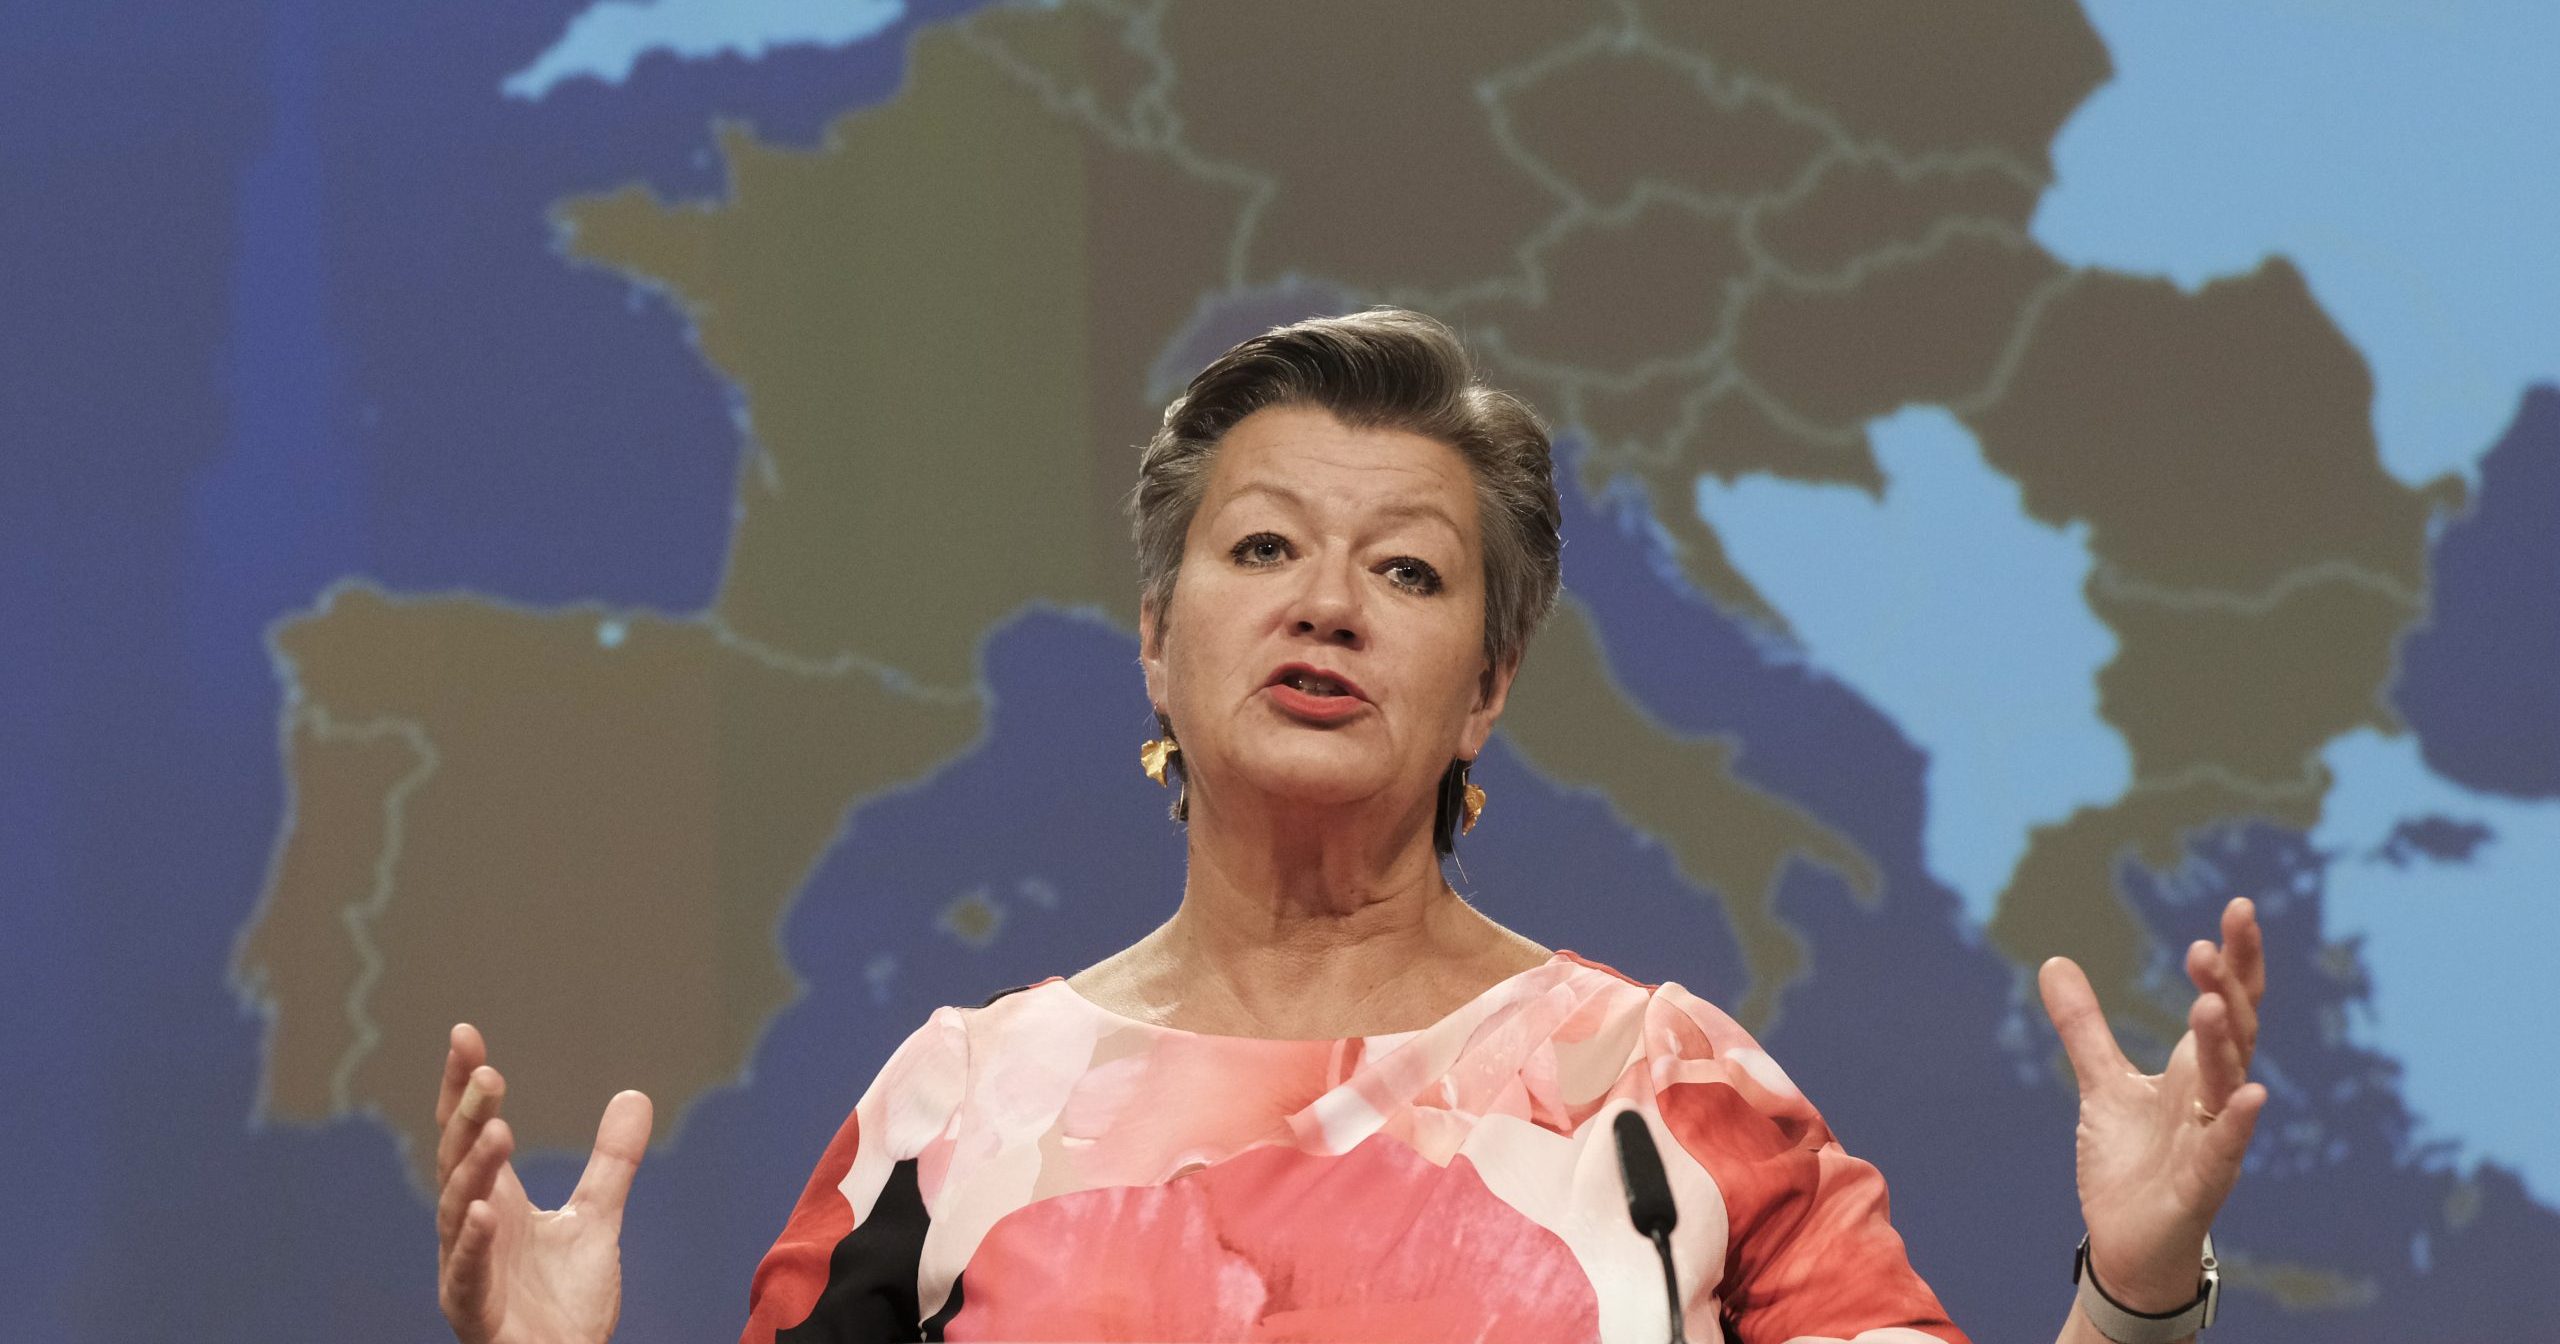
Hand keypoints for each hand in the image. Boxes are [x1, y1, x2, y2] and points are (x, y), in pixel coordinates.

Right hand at [435, 1023, 652, 1343]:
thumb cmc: (563, 1301)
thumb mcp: (596, 1218)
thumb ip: (610, 1162)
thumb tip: (634, 1094)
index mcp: (494, 1202)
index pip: (470, 1133)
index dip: (463, 1086)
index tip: (465, 1035)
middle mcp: (471, 1228)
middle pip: (458, 1161)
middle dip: (468, 1115)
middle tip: (488, 1072)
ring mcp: (467, 1270)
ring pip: (458, 1210)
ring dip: (475, 1168)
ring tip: (496, 1127)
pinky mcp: (474, 1312)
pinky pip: (465, 1275)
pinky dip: (471, 1243)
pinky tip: (481, 1211)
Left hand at [2038, 898, 2267, 1312]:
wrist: (2128, 1243)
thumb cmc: (2131, 1163)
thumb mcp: (2101, 1083)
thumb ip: (2084, 1026)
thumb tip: (2054, 961)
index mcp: (2195, 1070)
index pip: (2227, 1003)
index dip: (2236, 959)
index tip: (2238, 907)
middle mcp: (2214, 1096)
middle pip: (2232, 1032)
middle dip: (2224, 989)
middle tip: (2204, 946)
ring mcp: (2214, 1139)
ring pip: (2227, 1082)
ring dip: (2219, 1043)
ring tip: (2208, 1002)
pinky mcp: (2203, 1182)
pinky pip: (2226, 1148)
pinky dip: (2236, 1121)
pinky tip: (2251, 1094)